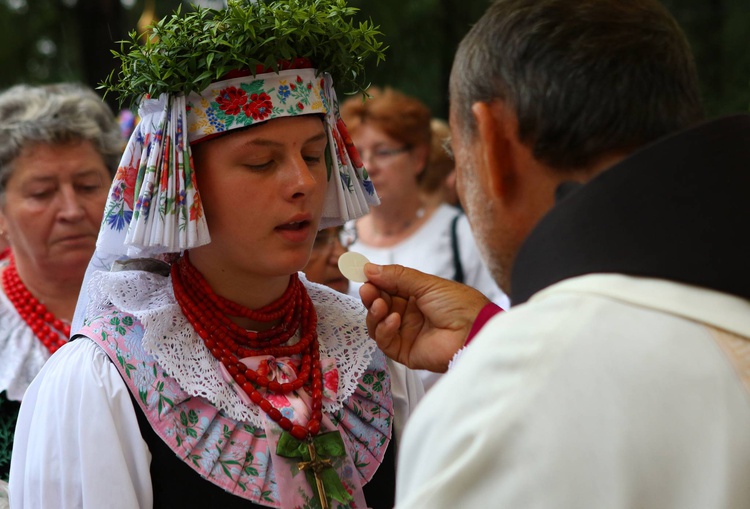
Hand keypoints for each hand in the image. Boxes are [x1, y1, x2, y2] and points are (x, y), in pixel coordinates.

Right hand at [359, 263, 489, 372]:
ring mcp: (406, 333)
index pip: (387, 288)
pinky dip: (385, 329)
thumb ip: (396, 276)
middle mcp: (409, 314)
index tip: (361, 273)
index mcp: (415, 296)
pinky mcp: (405, 352)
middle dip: (371, 296)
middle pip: (379, 305)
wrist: (474, 331)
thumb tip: (369, 268)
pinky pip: (385, 341)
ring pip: (377, 323)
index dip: (374, 282)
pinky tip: (394, 320)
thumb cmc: (458, 304)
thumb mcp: (426, 284)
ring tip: (380, 305)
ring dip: (375, 313)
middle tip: (367, 290)